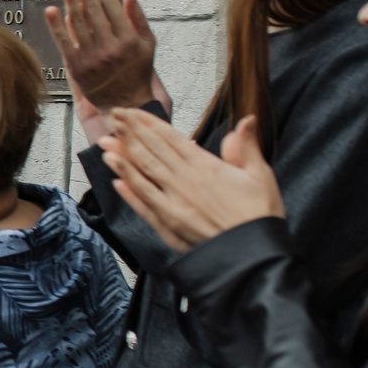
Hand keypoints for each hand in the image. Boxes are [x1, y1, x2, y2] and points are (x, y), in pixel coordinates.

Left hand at [44, 0, 162, 129]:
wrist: (125, 103)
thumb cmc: (136, 69)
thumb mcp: (147, 43)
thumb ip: (138, 17)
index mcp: (129, 37)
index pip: (110, 1)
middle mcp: (111, 46)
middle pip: (93, 8)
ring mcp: (92, 58)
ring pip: (78, 22)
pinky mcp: (76, 68)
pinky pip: (64, 43)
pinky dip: (56, 26)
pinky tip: (51, 9)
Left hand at [101, 108, 283, 252]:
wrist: (254, 254)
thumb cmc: (259, 216)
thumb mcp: (260, 175)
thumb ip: (246, 148)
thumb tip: (245, 121)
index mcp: (206, 168)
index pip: (171, 140)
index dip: (148, 124)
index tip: (131, 113)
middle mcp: (185, 184)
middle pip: (152, 153)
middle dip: (130, 134)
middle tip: (113, 118)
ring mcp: (174, 205)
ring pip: (143, 176)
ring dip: (122, 159)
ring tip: (106, 144)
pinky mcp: (169, 225)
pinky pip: (144, 205)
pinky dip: (130, 192)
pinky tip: (117, 181)